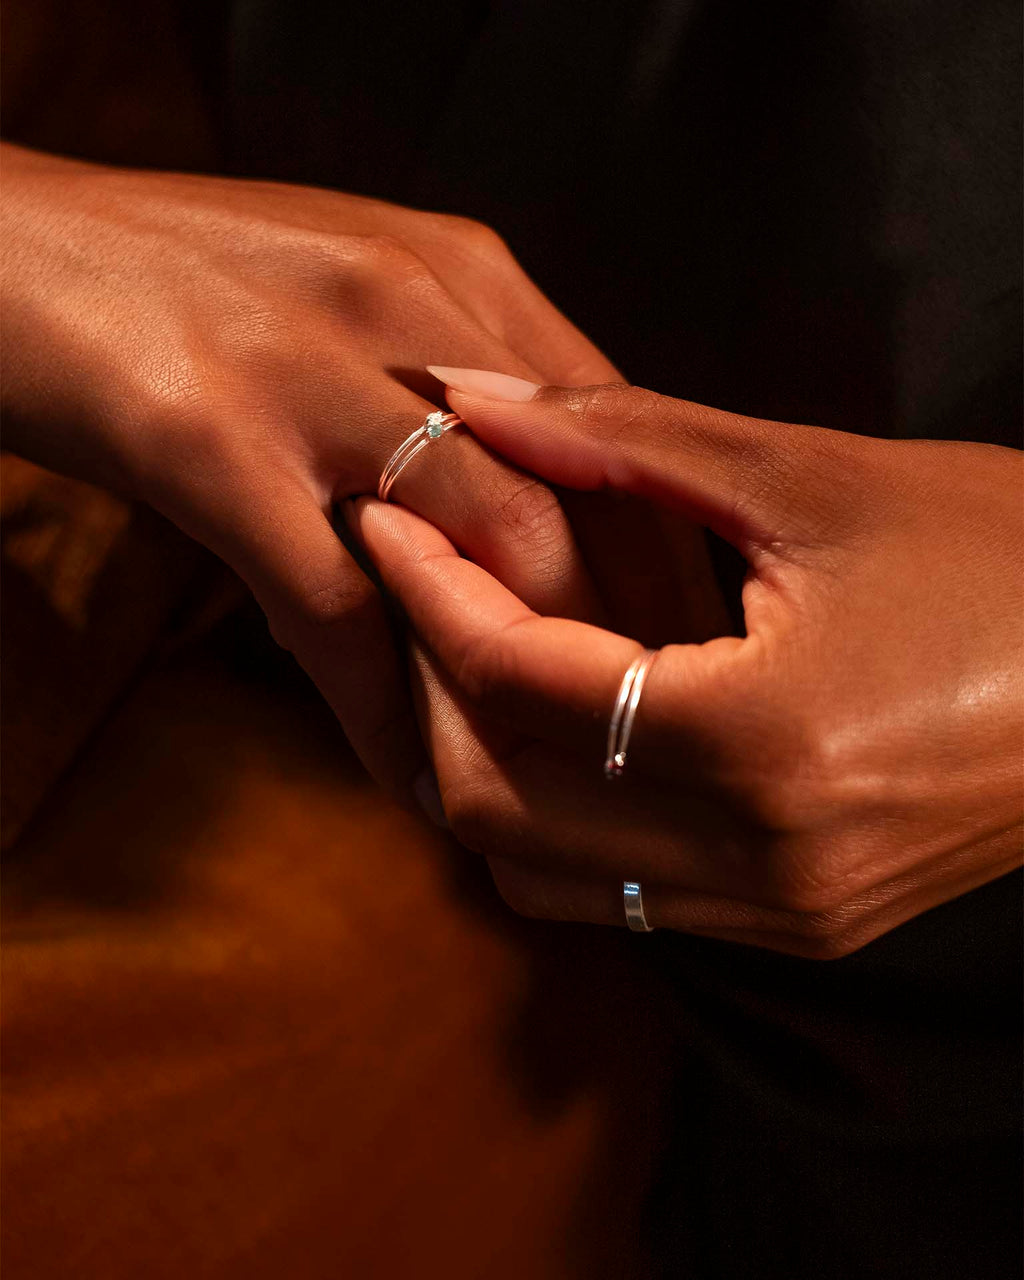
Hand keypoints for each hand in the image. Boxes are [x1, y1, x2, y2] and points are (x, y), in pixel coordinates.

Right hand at [1, 144, 639, 798]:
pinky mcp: (211, 444)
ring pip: (483, 558)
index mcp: (460, 274)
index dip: (665, 556)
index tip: (688, 651)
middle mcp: (409, 311)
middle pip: (574, 503)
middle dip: (622, 641)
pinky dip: (387, 717)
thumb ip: (458, 380)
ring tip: (552, 783)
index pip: (620, 434)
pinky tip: (417, 787)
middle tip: (644, 740)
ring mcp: (312, 375)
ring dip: (521, 693)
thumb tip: (540, 508)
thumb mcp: (356, 293)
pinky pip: (336, 613)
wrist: (6, 238)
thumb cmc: (185, 275)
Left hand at [352, 370, 1022, 955]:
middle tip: (412, 579)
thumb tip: (471, 394)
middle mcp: (762, 858)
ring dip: (476, 758)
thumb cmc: (1006, 555)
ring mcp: (777, 910)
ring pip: (536, 867)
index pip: (518, 680)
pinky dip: (550, 809)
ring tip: (470, 645)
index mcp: (767, 740)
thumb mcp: (814, 479)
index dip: (427, 590)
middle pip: (493, 801)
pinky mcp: (790, 920)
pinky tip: (561, 716)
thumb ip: (623, 436)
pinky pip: (609, 889)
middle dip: (424, 684)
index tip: (385, 514)